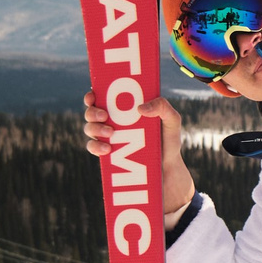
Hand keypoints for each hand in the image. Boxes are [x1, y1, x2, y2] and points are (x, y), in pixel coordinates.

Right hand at [82, 91, 195, 218]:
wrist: (167, 168)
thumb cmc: (168, 139)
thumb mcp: (172, 120)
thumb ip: (162, 106)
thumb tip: (140, 108)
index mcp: (124, 108)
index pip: (102, 96)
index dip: (93, 94)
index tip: (94, 96)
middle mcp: (112, 120)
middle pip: (91, 111)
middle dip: (93, 112)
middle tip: (105, 115)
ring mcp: (108, 137)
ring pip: (90, 128)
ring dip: (95, 128)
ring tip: (110, 133)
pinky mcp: (107, 153)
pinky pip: (93, 148)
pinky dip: (96, 146)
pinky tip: (107, 149)